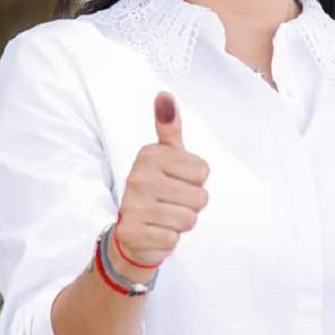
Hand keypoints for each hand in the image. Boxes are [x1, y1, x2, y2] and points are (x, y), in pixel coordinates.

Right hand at [114, 92, 209, 269]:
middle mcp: (138, 178)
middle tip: (171, 203)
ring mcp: (133, 206)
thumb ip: (169, 127)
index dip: (196, 182)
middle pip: (200, 198)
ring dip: (182, 223)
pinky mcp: (133, 233)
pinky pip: (174, 239)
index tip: (177, 182)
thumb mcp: (166, 155)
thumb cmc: (158, 188)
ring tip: (164, 217)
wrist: (132, 232)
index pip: (203, 172)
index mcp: (150, 156)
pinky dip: (169, 239)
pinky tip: (155, 232)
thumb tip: (164, 94)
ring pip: (189, 219)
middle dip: (192, 205)